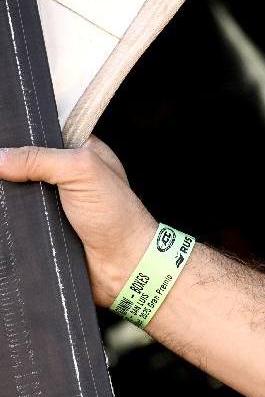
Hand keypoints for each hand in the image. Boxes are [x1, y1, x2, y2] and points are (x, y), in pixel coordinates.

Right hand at [0, 136, 156, 305]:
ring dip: (8, 196)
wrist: (122, 263)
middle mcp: (66, 173)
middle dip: (8, 168)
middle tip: (2, 173)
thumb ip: (41, 158)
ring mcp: (52, 199)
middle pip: (22, 163)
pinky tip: (7, 216)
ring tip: (5, 197)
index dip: (21, 136)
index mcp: (80, 151)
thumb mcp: (82, 171)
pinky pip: (17, 216)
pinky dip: (10, 217)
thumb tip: (0, 156)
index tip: (3, 142)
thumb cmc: (117, 215)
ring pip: (15, 191)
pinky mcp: (43, 223)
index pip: (42, 133)